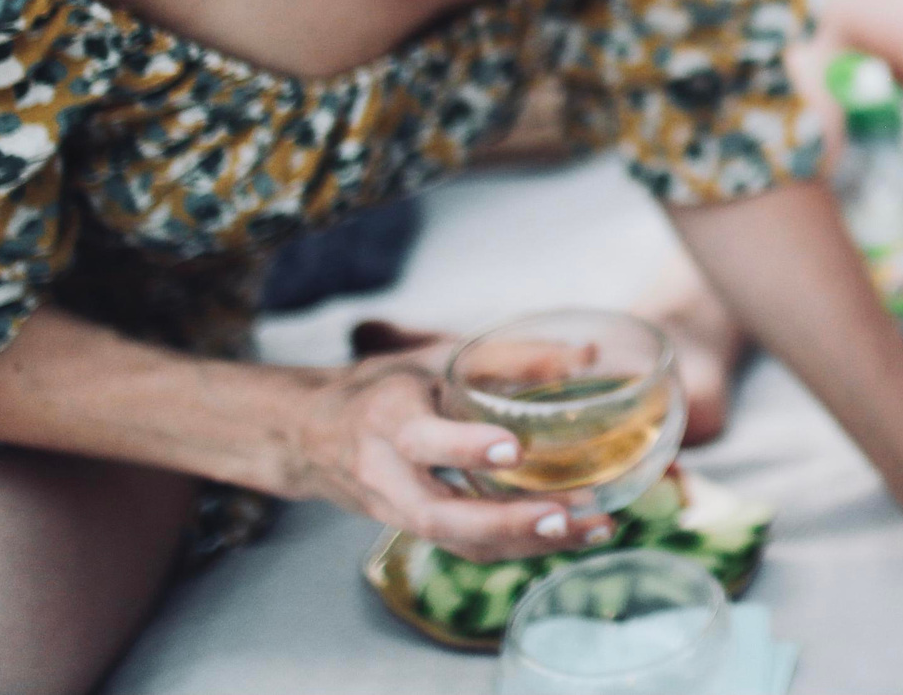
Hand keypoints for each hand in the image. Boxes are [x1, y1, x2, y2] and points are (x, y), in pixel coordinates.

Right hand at [284, 339, 616, 560]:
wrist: (313, 435)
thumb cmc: (388, 386)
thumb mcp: (439, 357)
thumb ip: (510, 356)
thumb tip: (588, 354)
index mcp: (387, 418)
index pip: (419, 439)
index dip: (463, 447)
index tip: (513, 449)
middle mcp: (385, 473)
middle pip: (437, 513)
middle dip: (503, 521)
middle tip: (562, 515)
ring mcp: (396, 511)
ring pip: (456, 540)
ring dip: (523, 543)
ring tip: (590, 530)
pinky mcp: (414, 530)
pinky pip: (464, 548)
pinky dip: (517, 548)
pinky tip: (570, 535)